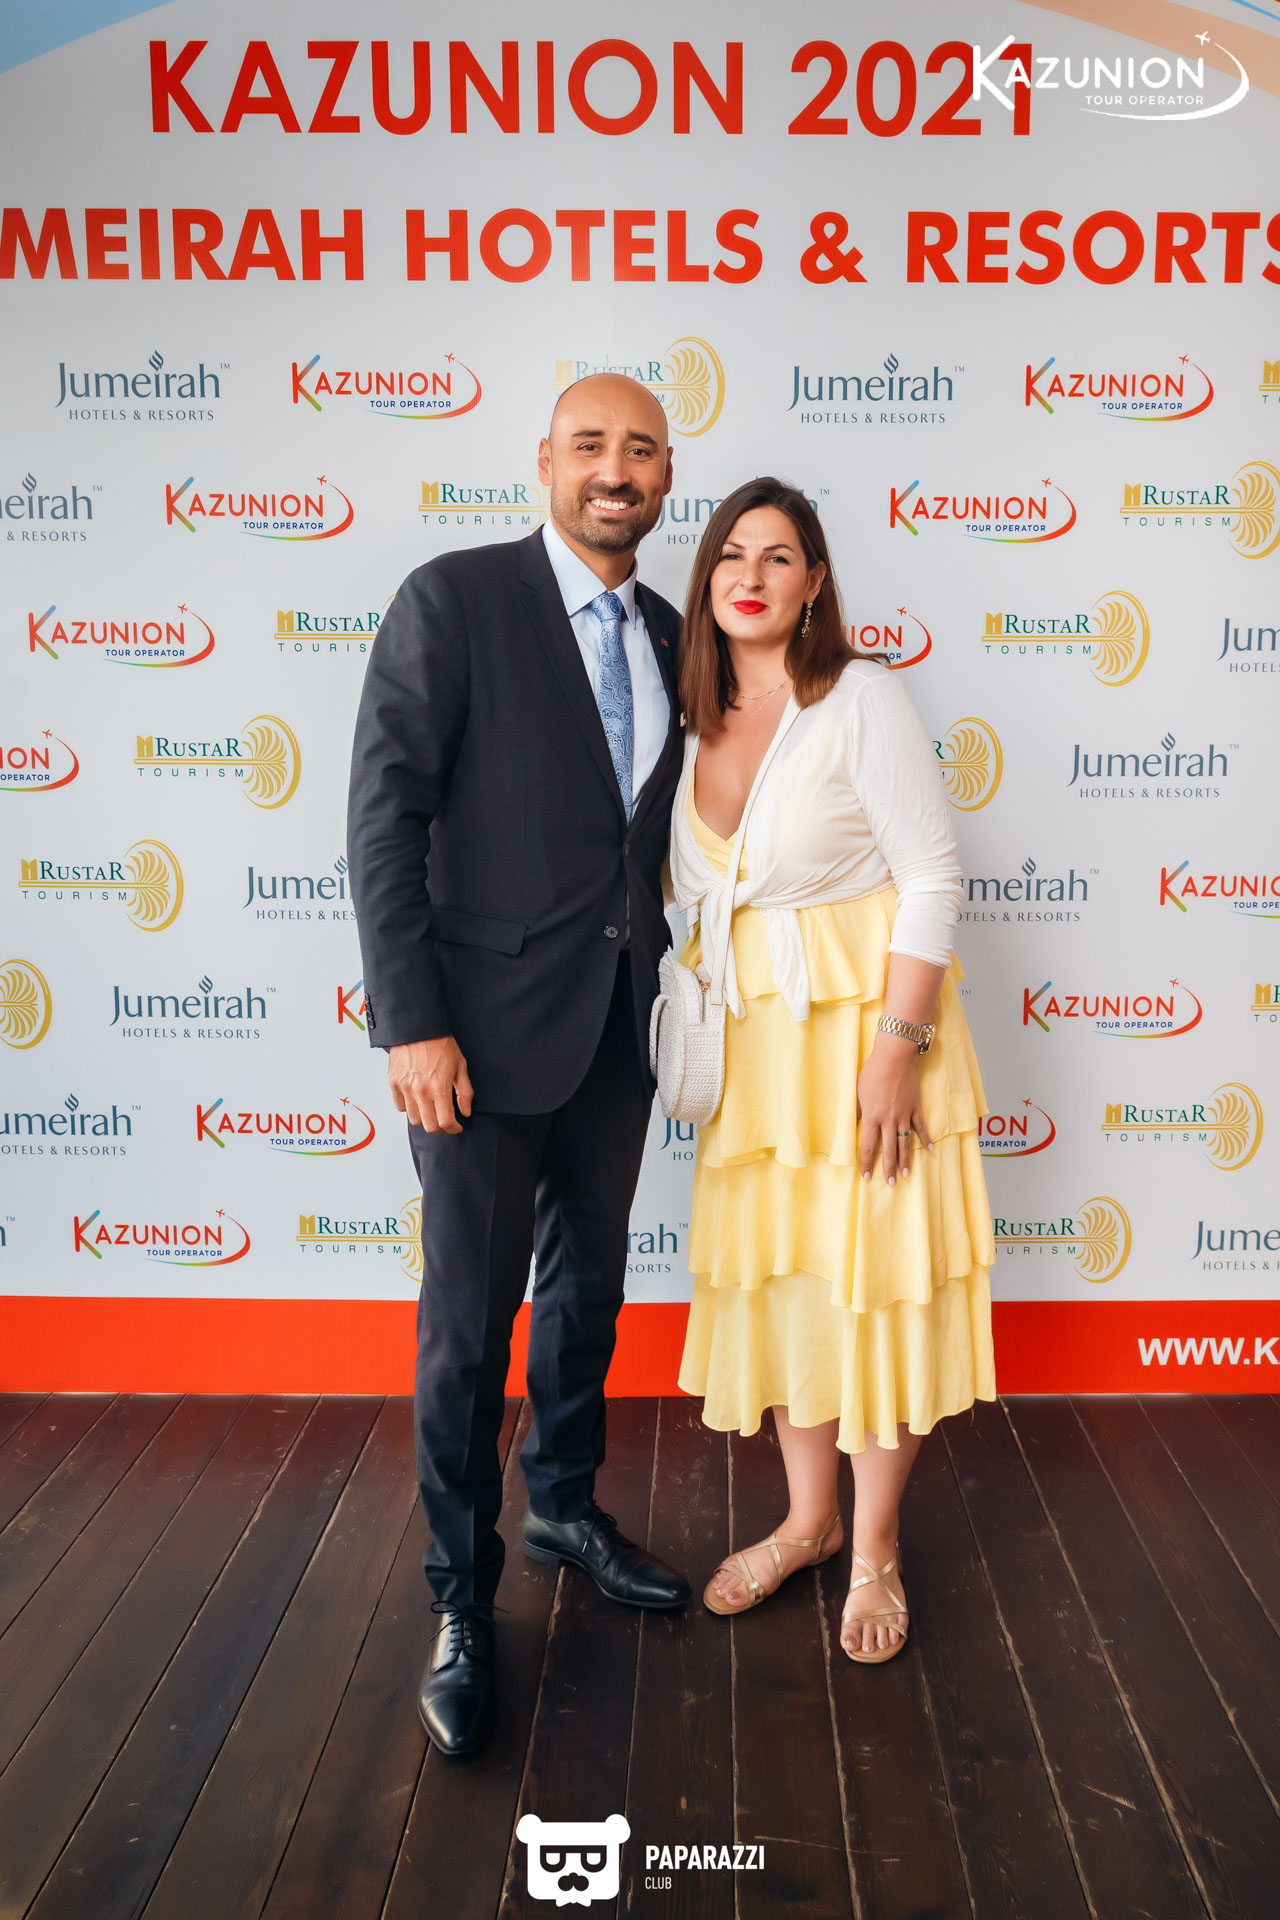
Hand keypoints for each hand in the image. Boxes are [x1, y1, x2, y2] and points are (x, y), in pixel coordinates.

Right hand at [388, 1037, 473, 1134]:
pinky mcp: (393, 1083)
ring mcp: (405, 1088)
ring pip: (414, 1119)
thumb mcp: (460, 1066)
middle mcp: (420, 1091)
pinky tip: (417, 1101)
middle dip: (440, 1129)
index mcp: (439, 1087)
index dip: (453, 1129)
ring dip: (425, 1119)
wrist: (418, 1028)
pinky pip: (400, 1106)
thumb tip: (465, 1112)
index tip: (457, 1127)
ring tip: (432, 1111)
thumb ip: (464, 1092)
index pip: (445, 1122)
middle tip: (445, 1123)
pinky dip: (409, 1108)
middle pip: (429, 1126)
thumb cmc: (440, 1043)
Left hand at [857, 1038, 932, 1186]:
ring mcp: (904, 1115)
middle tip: (891, 1183)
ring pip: (905, 1143)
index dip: (867, 1162)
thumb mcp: (859, 1093)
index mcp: (872, 1117)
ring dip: (905, 1160)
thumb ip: (860, 1111)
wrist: (894, 1058)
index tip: (867, 1176)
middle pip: (888, 1150)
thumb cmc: (873, 1072)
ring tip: (906, 1175)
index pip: (868, 1146)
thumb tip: (857, 1124)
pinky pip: (921, 1127)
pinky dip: (926, 1139)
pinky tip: (930, 1150)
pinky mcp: (915, 1108)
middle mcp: (889, 1120)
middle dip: (888, 1168)